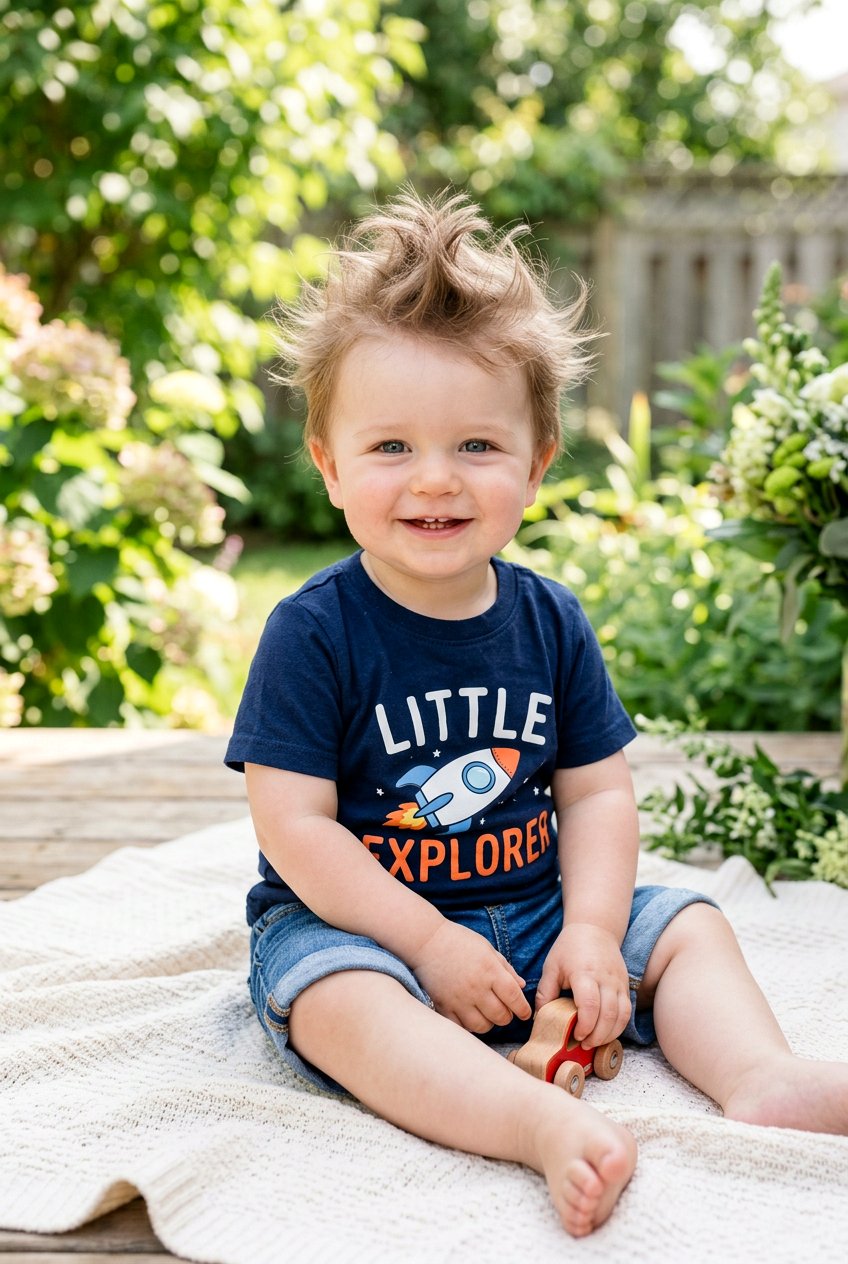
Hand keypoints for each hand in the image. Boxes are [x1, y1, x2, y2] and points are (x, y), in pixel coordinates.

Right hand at [407, 919, 531, 1033]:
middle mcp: (477, 987)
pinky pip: (461, 1027)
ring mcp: (459, 999)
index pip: (514, 998)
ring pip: (482, 1026)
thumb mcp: (487, 949)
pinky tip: (469, 1015)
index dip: (523, 1009)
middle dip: (507, 1016)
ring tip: (486, 1013)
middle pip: (501, 1016)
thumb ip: (505, 968)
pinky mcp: (444, 1006)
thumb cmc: (459, 941)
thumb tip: (521, 985)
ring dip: (488, 1023)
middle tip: (504, 1011)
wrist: (427, 941)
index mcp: (490, 971)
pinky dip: (468, 1025)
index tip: (525, 1013)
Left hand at [535, 923, 629, 1049]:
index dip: (585, 1025)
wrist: (595, 929)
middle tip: (583, 1045)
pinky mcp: (625, 986)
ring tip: (594, 1042)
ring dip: (610, 1034)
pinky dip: (619, 1026)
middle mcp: (605, 978)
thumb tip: (540, 1018)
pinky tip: (606, 1033)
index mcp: (584, 972)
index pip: (590, 1004)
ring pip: (622, 1016)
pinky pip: (627, 1012)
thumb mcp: (552, 967)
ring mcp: (618, 982)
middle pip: (608, 1015)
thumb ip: (545, 993)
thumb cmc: (569, 948)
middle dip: (597, 1036)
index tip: (575, 1035)